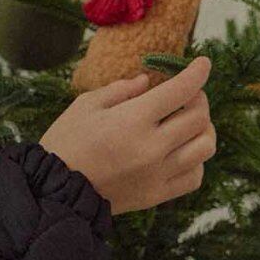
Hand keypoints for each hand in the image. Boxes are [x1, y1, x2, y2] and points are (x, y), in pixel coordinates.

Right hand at [37, 54, 215, 215]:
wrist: (55, 189)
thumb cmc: (66, 142)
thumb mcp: (86, 106)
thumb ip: (120, 90)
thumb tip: (147, 81)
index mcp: (134, 119)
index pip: (181, 90)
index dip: (197, 72)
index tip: (203, 63)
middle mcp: (152, 147)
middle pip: (199, 117)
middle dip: (199, 99)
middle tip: (187, 96)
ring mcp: (158, 174)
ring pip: (205, 147)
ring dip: (203, 130)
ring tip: (189, 125)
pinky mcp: (156, 195)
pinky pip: (195, 177)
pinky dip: (196, 161)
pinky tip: (182, 153)